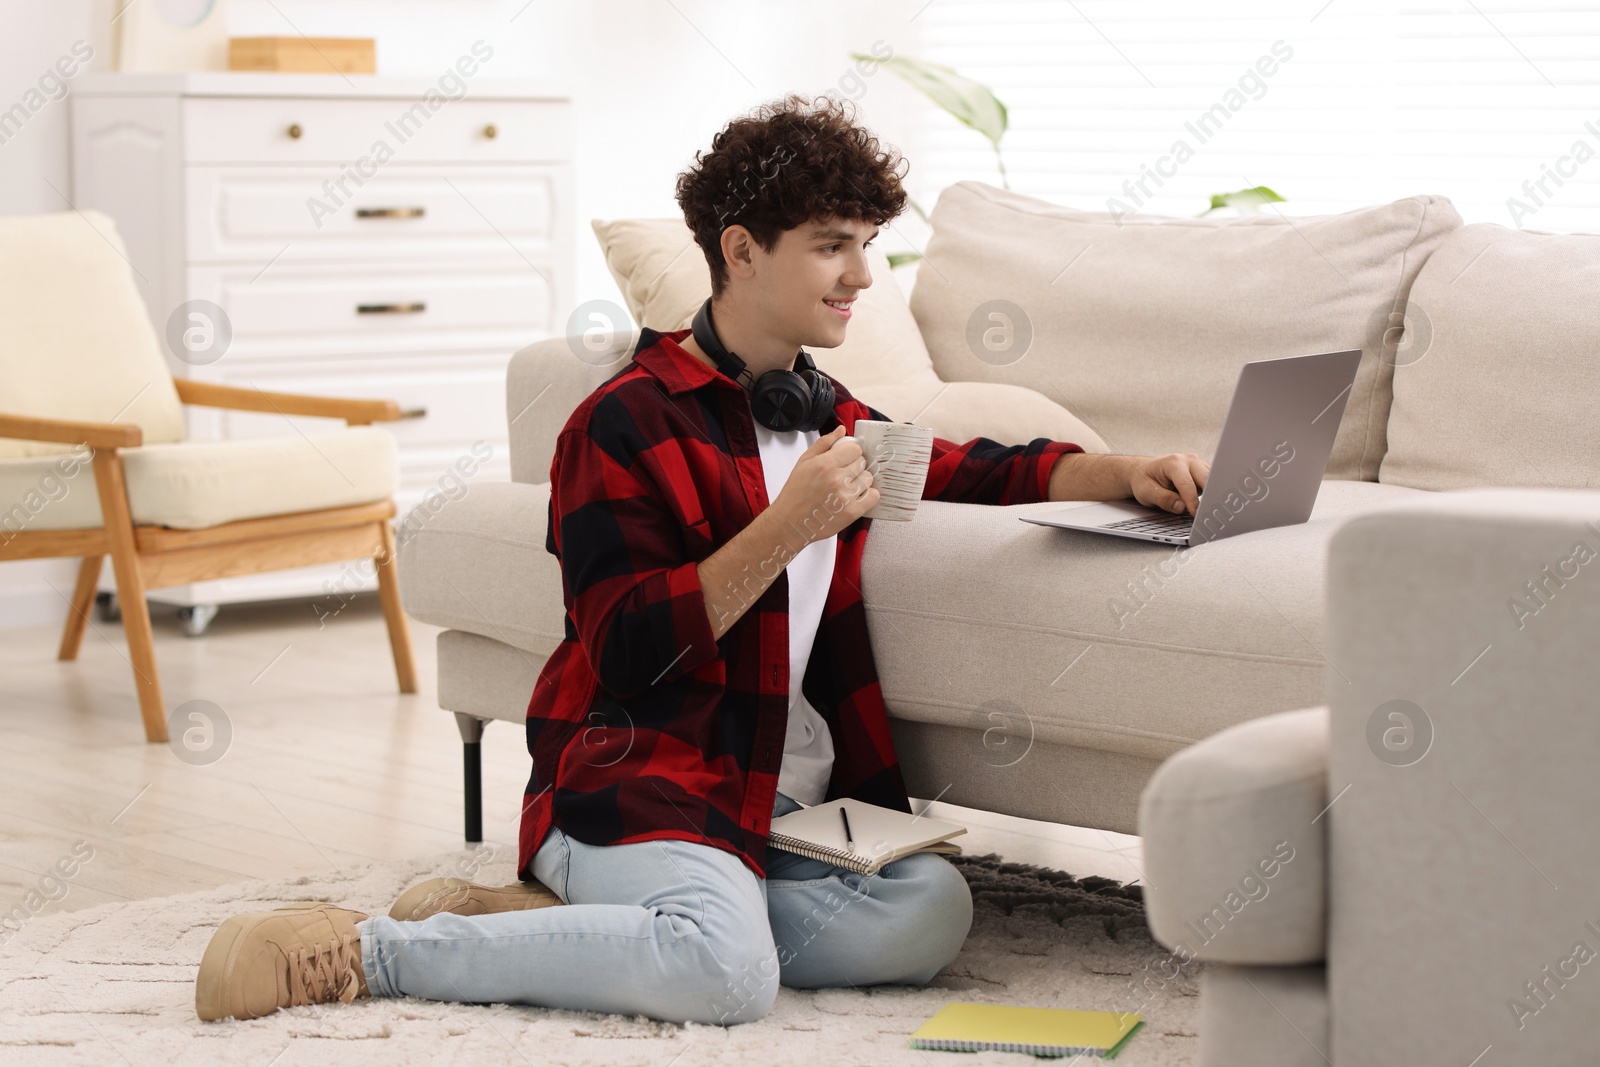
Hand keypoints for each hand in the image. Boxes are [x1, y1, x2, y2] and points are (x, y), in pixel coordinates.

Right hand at [768, 425, 878, 542]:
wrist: (790, 522)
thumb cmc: (795, 493)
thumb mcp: (804, 462)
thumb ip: (824, 443)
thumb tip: (841, 430)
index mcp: (825, 464)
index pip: (855, 449)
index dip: (851, 453)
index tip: (846, 459)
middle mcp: (837, 479)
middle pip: (862, 463)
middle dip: (855, 467)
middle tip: (843, 475)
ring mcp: (846, 496)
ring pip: (868, 478)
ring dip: (860, 481)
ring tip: (847, 487)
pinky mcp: (852, 512)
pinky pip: (873, 496)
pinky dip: (868, 496)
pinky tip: (856, 497)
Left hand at [1128, 452, 1209, 514]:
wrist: (1141, 471)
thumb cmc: (1142, 480)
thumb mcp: (1146, 492)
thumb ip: (1164, 499)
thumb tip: (1181, 507)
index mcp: (1173, 462)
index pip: (1188, 485)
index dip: (1192, 502)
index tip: (1195, 515)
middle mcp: (1188, 460)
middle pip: (1206, 480)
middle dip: (1207, 497)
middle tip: (1204, 514)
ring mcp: (1196, 464)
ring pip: (1211, 481)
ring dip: (1208, 494)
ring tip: (1202, 509)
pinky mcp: (1201, 470)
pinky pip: (1210, 482)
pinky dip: (1208, 493)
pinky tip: (1200, 502)